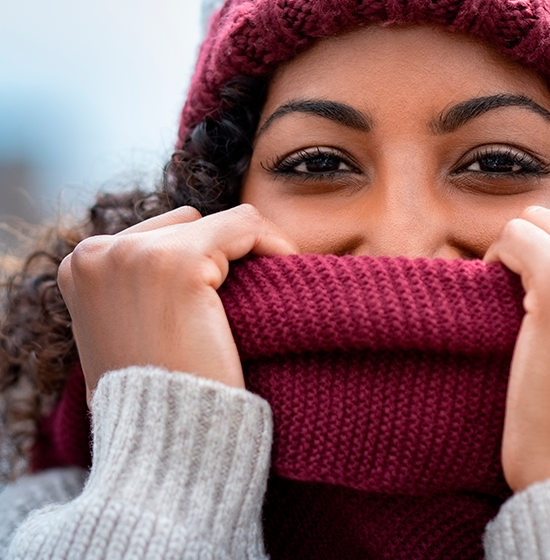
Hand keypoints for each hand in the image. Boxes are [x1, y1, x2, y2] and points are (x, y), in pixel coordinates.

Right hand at [58, 204, 297, 404]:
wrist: (164, 446)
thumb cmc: (158, 397)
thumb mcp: (131, 333)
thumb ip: (142, 290)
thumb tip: (196, 264)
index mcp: (81, 266)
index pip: (161, 234)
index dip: (207, 260)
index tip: (239, 292)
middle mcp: (96, 252)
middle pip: (190, 225)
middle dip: (224, 257)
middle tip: (256, 298)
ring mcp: (133, 254)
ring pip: (221, 223)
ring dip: (252, 252)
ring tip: (272, 289)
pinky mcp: (176, 263)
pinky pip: (245, 225)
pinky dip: (273, 243)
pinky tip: (287, 271)